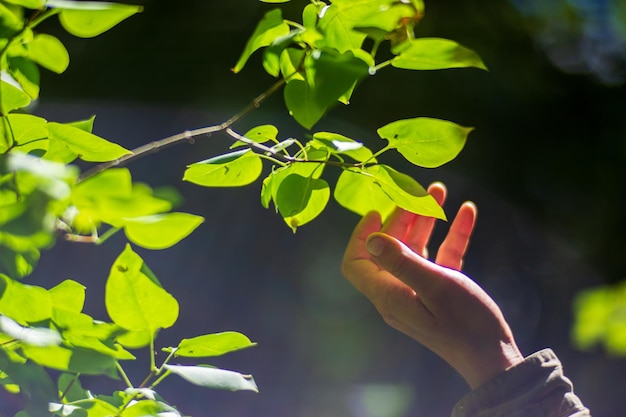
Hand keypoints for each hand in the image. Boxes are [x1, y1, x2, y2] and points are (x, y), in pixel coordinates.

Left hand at [341, 182, 523, 388]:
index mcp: (388, 294)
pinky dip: (452, 235)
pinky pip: (442, 257)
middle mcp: (399, 292)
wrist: (495, 357)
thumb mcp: (434, 285)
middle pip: (390, 248)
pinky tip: (468, 212)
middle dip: (402, 218)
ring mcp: (421, 291)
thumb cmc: (464, 323)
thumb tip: (371, 239)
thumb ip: (401, 261)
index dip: (360, 236)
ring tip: (440, 191)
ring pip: (417, 248)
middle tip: (418, 192)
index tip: (376, 212)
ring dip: (427, 220)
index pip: (356, 263)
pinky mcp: (443, 291)